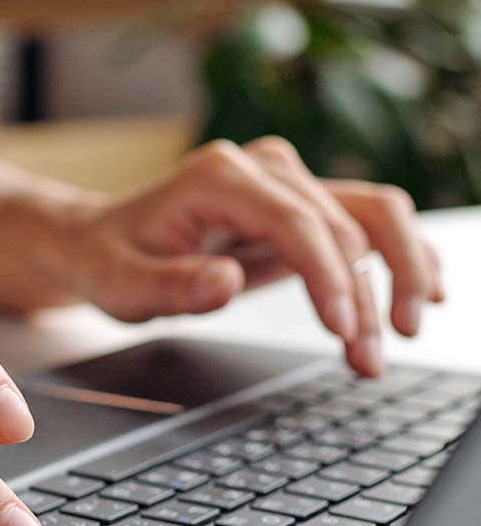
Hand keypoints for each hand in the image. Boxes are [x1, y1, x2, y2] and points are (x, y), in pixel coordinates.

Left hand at [66, 136, 443, 376]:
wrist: (102, 241)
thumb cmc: (111, 261)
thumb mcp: (121, 285)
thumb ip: (170, 285)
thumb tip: (225, 281)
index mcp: (218, 177)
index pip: (296, 223)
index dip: (328, 277)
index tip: (343, 329)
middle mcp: (262, 167)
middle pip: (344, 223)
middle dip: (366, 295)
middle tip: (370, 359)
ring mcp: (286, 180)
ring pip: (371, 217)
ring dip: (396, 275)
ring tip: (403, 335)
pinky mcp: (300, 204)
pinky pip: (367, 220)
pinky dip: (399, 254)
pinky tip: (423, 292)